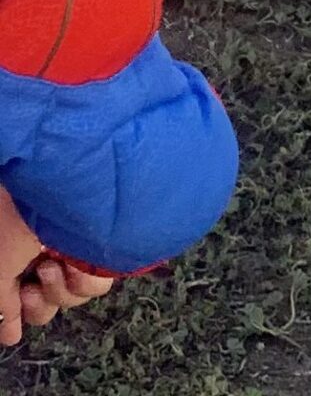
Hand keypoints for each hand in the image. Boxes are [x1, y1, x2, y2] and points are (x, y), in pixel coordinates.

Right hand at [0, 185, 110, 343]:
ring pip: (73, 297)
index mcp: (22, 254)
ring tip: (52, 264)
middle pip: (49, 304)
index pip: (27, 301)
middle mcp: (47, 251)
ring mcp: (74, 247)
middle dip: (43, 300)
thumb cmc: (14, 211)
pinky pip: (97, 283)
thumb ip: (2, 304)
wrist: (50, 174)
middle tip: (38, 277)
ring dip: (61, 288)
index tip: (22, 296)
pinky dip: (84, 280)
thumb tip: (10, 336)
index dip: (25, 309)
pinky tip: (73, 260)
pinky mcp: (100, 243)